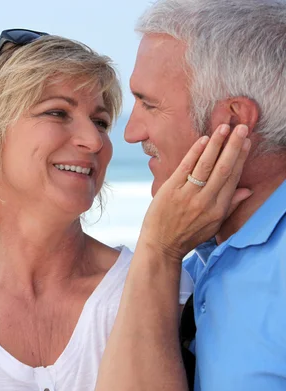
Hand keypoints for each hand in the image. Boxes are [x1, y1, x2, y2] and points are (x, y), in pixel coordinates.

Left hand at [139, 124, 251, 261]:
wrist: (161, 245)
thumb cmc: (187, 235)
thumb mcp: (213, 224)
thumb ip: (230, 205)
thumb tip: (247, 190)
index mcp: (218, 209)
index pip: (233, 178)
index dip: (241, 158)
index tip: (246, 142)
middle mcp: (205, 201)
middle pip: (223, 168)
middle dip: (233, 146)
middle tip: (242, 127)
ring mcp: (187, 195)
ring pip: (206, 165)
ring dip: (216, 144)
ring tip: (224, 127)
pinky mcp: (170, 190)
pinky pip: (185, 167)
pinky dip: (195, 152)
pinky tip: (203, 140)